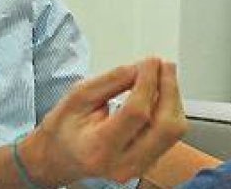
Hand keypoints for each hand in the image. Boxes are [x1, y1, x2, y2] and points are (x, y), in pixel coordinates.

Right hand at [20, 58, 186, 185]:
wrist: (57, 157)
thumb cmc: (63, 128)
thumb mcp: (78, 96)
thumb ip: (112, 81)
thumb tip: (141, 68)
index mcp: (99, 148)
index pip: (136, 112)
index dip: (148, 82)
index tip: (151, 62)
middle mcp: (122, 164)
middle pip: (165, 127)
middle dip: (169, 90)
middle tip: (164, 66)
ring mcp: (137, 168)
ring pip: (173, 132)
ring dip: (172, 99)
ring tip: (163, 76)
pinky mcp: (146, 165)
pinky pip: (169, 136)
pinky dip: (168, 110)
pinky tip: (159, 94)